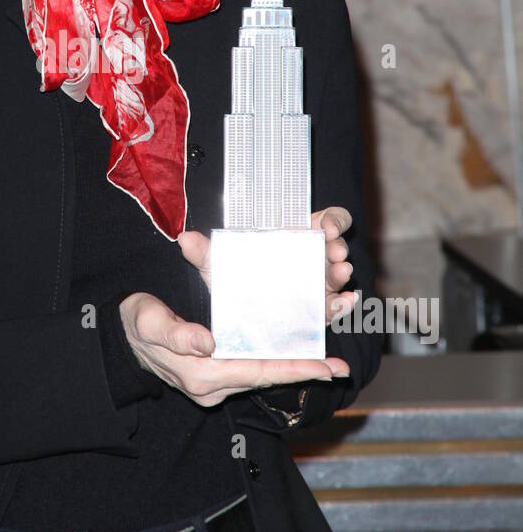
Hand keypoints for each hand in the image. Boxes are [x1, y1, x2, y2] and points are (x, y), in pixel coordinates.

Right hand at [119, 290, 345, 407]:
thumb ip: (177, 334)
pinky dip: (273, 365)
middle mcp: (212, 387)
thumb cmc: (135, 325)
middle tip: (340, 368)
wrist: (119, 340)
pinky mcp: (213, 379)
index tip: (324, 367)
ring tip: (327, 365)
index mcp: (201, 374)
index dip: (293, 369)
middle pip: (266, 378)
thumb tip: (207, 344)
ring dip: (292, 370)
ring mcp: (213, 386)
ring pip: (260, 377)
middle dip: (303, 372)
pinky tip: (293, 358)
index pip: (257, 371)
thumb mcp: (150, 322)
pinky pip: (250, 372)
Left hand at [178, 205, 358, 331]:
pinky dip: (344, 304)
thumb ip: (204, 252)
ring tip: (341, 273)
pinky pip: (336, 305)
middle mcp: (314, 257)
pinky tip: (346, 302)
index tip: (324, 227)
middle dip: (339, 247)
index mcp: (297, 237)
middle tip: (335, 253)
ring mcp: (319, 283)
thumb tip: (184, 239)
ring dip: (341, 273)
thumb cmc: (235, 275)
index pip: (326, 220)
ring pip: (338, 275)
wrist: (237, 312)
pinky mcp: (319, 309)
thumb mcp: (218, 263)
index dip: (332, 220)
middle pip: (336, 246)